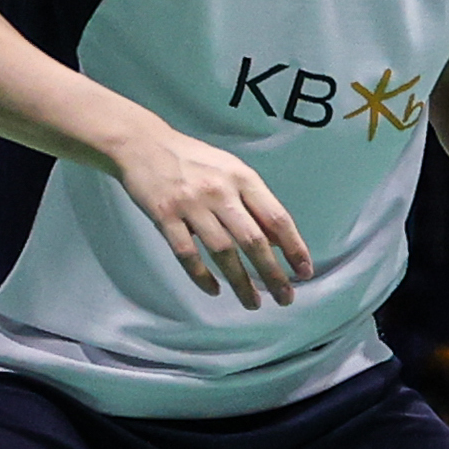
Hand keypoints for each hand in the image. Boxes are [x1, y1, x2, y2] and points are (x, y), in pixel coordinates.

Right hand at [111, 126, 310, 308]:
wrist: (144, 145)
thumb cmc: (195, 160)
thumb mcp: (232, 171)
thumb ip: (255, 203)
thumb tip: (280, 242)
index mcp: (243, 179)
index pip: (277, 218)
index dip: (294, 247)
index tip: (305, 271)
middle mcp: (220, 192)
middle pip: (253, 240)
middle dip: (272, 273)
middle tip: (286, 298)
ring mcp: (191, 204)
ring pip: (223, 252)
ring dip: (241, 282)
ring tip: (254, 303)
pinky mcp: (164, 215)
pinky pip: (186, 253)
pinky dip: (201, 276)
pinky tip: (214, 290)